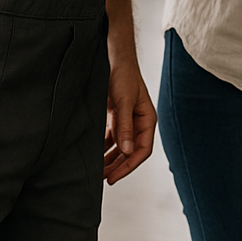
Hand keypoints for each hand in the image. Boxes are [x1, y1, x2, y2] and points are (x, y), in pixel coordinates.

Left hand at [104, 56, 156, 183]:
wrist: (114, 61)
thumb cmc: (124, 77)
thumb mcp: (124, 102)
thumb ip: (125, 127)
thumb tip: (127, 152)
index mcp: (147, 120)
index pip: (143, 150)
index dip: (130, 166)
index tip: (114, 177)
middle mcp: (138, 124)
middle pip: (131, 153)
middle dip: (118, 166)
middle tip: (102, 179)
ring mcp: (126, 122)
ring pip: (120, 148)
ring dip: (110, 160)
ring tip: (96, 170)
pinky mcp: (115, 119)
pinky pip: (110, 140)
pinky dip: (103, 149)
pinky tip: (94, 155)